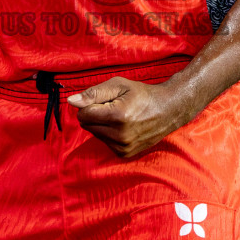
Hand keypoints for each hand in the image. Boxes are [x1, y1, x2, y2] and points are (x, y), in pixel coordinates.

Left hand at [67, 77, 186, 158]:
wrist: (168, 110)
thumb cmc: (142, 94)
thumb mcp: (118, 85)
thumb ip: (93, 93)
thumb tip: (71, 101)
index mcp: (118, 116)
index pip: (84, 114)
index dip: (90, 104)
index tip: (104, 99)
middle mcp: (120, 135)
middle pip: (86, 125)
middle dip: (94, 114)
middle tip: (113, 106)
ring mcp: (123, 147)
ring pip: (94, 134)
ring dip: (101, 124)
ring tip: (120, 116)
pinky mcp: (124, 153)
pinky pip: (104, 142)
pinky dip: (108, 134)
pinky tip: (122, 126)